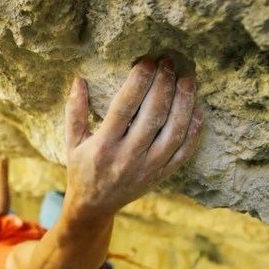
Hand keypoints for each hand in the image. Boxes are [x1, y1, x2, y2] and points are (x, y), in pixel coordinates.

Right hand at [62, 57, 202, 219]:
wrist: (94, 207)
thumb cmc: (82, 169)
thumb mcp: (71, 142)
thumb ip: (75, 111)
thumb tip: (79, 80)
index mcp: (103, 146)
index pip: (124, 108)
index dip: (138, 82)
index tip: (147, 61)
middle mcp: (128, 157)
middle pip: (153, 116)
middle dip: (163, 85)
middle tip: (169, 63)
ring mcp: (148, 168)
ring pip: (174, 132)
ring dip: (183, 103)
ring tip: (187, 80)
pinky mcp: (161, 175)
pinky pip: (184, 152)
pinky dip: (194, 131)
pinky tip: (197, 109)